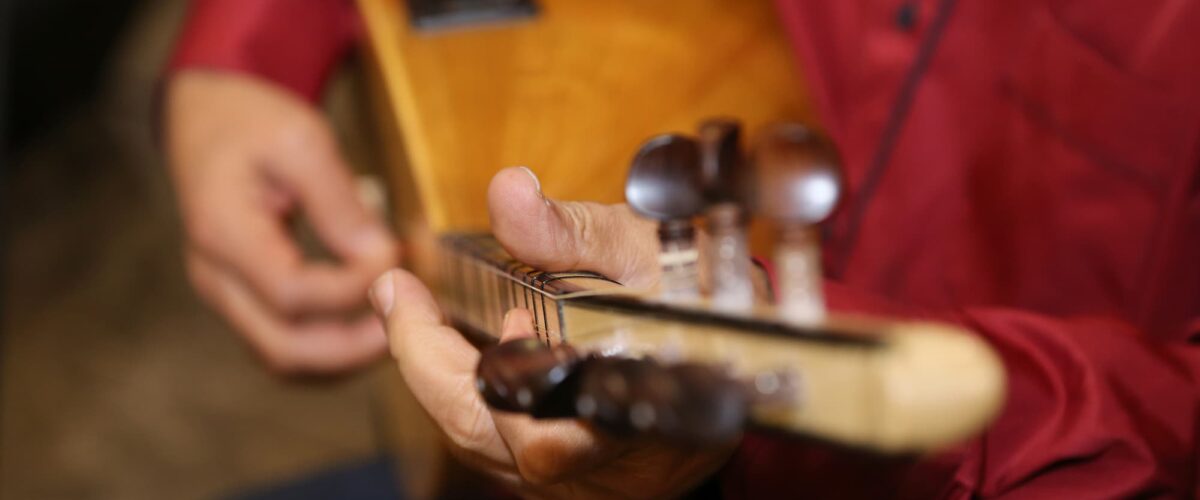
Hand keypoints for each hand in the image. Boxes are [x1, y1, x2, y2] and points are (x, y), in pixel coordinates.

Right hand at [166, 70, 398, 374]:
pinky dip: (331, 347)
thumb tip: (380, 256)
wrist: (208, 119)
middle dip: (354, 347)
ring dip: (345, 356)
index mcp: (222, 232)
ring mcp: (227, 294)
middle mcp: (216, 277)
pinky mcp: (245, 299)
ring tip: (398, 325)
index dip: (352, 288)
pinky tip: (372, 324)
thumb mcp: (301, 140)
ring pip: (285, 357)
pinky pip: (287, 344)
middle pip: (283, 348)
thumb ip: (339, 202)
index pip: (291, 292)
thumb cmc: (252, 122)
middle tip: (409, 320)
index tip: (396, 256)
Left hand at [369, 167, 731, 497]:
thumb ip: (576, 232)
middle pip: (482, 436)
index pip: (511, 410)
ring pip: (487, 445)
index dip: (438, 357)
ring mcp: (589, 477)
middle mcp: (605, 467)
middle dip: (428, 364)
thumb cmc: (708, 299)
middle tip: (403, 297)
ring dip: (447, 379)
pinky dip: (476, 394)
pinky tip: (475, 348)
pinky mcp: (580, 473)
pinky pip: (505, 444)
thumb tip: (509, 193)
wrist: (759, 352)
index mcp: (627, 415)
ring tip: (430, 314)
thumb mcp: (649, 251)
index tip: (399, 288)